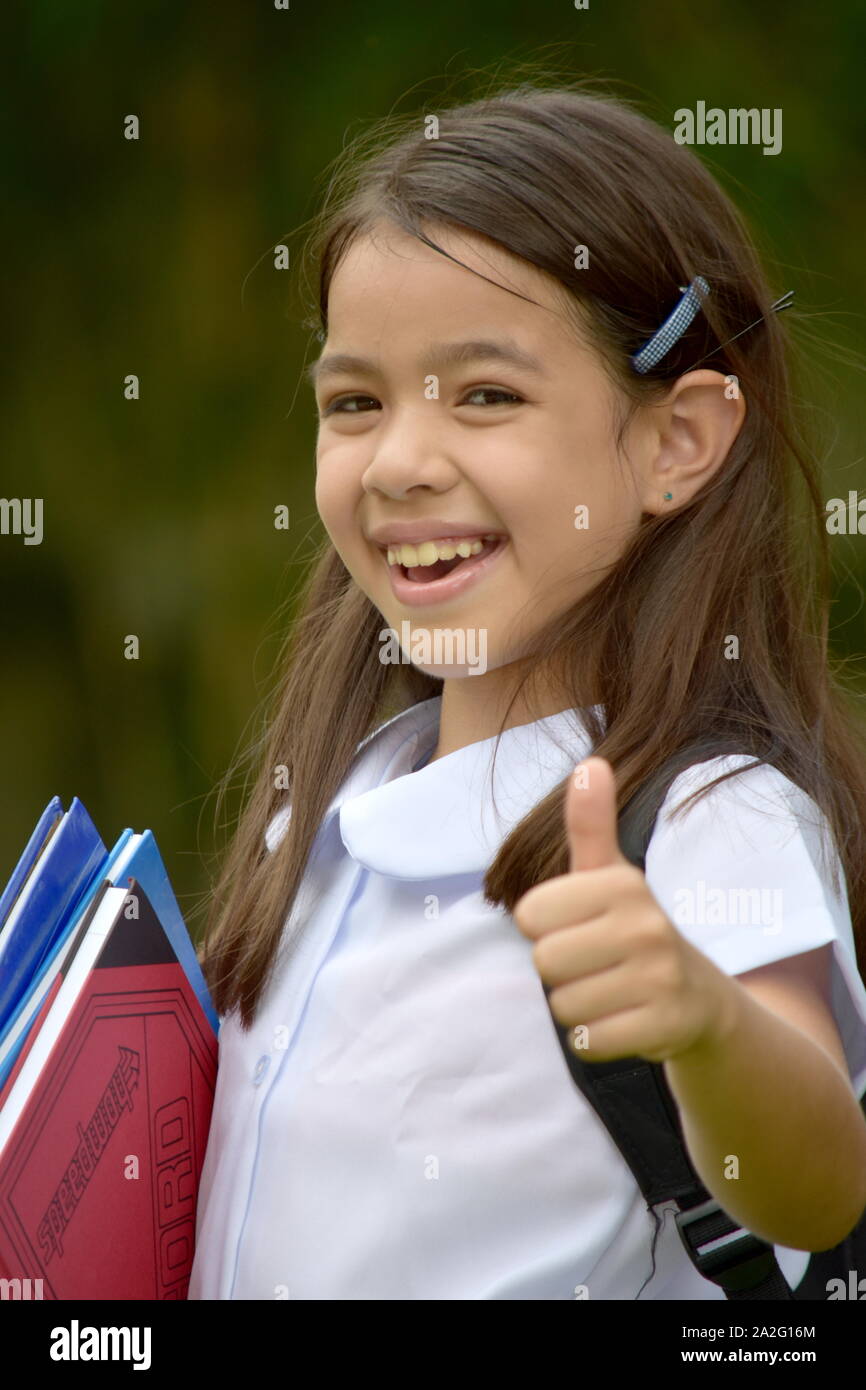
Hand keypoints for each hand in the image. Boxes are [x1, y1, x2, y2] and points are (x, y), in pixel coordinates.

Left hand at [512, 756, 735, 1064]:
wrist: (696, 997)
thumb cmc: (632, 928)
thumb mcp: (610, 875)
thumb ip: (591, 823)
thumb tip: (590, 762)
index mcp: (623, 884)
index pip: (528, 916)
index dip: (543, 928)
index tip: (578, 926)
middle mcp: (647, 926)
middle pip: (544, 962)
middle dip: (560, 971)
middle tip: (596, 964)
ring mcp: (660, 978)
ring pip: (563, 1005)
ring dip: (577, 1006)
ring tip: (610, 991)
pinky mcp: (664, 1026)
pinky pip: (588, 1040)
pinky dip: (596, 1038)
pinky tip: (622, 1019)